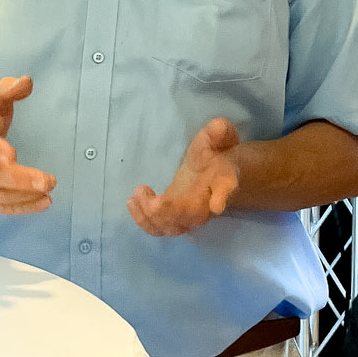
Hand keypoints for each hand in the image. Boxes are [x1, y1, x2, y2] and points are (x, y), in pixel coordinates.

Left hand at [127, 117, 241, 236]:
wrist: (217, 172)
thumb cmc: (216, 152)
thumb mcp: (219, 136)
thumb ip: (219, 132)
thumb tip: (219, 127)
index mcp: (223, 182)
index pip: (225, 190)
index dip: (221, 197)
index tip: (216, 205)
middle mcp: (208, 204)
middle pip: (192, 217)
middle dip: (167, 211)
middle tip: (143, 191)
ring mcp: (191, 216)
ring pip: (173, 227)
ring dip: (150, 217)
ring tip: (135, 196)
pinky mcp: (175, 219)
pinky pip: (160, 228)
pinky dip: (144, 221)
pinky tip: (133, 203)